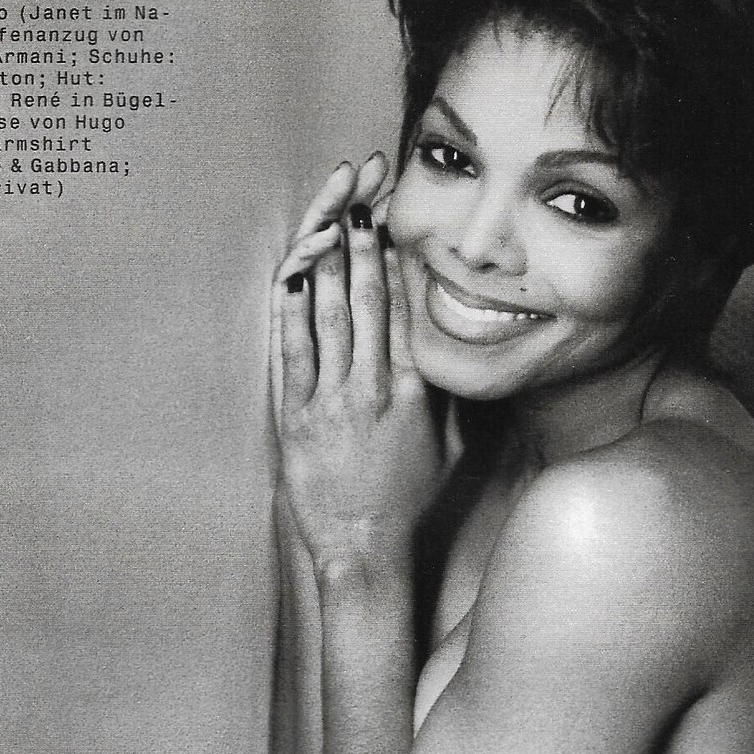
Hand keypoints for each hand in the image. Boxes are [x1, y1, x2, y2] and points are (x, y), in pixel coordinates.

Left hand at [272, 157, 447, 572]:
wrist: (365, 550)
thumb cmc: (410, 505)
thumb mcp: (450, 451)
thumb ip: (454, 401)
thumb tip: (462, 359)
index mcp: (415, 393)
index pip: (404, 312)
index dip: (396, 263)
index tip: (392, 226)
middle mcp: (375, 389)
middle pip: (367, 301)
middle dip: (362, 246)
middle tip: (359, 203)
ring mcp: (332, 402)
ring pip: (329, 316)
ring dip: (328, 264)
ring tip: (328, 221)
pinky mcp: (295, 418)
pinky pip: (292, 352)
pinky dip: (291, 311)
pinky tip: (291, 277)